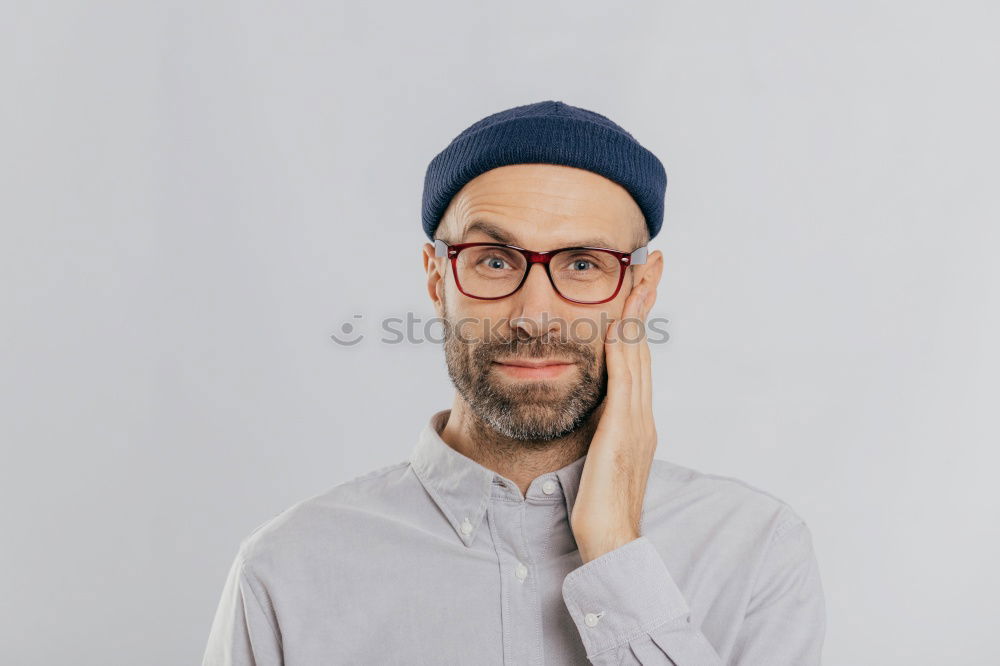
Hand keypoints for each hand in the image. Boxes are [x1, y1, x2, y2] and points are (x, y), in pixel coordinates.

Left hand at [570, 283, 657, 563]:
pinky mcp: (624, 432)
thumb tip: (589, 413)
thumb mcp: (598, 459)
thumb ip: (599, 432)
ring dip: (638, 311)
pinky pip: (624, 380)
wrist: (612, 543)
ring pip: (638, 354)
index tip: (638, 284)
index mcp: (634, 419)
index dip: (637, 318)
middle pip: (643, 345)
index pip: (636, 357)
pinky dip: (623, 348)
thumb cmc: (598, 507)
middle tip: (650, 261)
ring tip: (640, 273)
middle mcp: (641, 414)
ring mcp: (636, 422)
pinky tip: (616, 322)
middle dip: (646, 301)